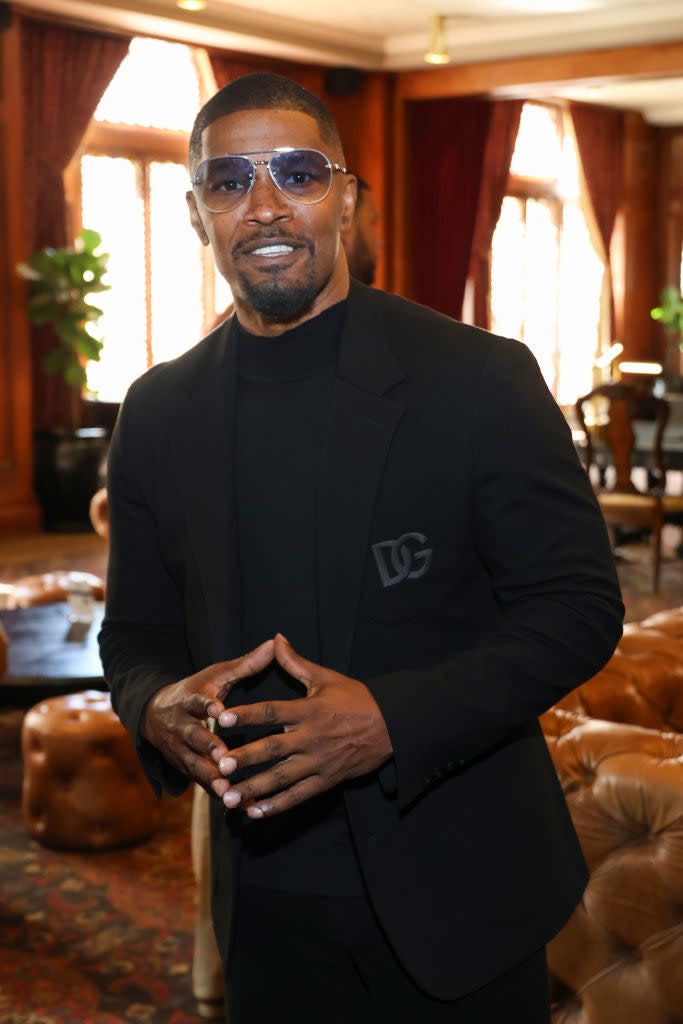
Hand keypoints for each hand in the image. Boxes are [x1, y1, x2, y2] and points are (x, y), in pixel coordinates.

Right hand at [141, 639, 273, 790]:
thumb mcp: (216, 675)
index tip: (218, 711)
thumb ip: (245, 664)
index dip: (206, 706)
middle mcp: (181, 727)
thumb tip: (275, 643)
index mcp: (190, 701)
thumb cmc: (196, 692)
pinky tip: (238, 804)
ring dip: (212, 779)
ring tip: (229, 792)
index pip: (197, 702)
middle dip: (207, 749)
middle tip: (223, 758)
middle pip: (193, 738)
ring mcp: (180, 751)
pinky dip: (217, 794)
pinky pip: (202, 784)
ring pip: (195, 766)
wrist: (154, 714)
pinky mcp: (185, 769)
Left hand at [212, 633, 392, 817]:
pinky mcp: (325, 781)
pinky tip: (254, 812)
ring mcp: (318, 762)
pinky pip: (298, 796)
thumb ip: (295, 662)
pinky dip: (276, 806)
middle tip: (220, 765)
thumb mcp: (326, 678)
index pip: (273, 712)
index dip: (248, 714)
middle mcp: (310, 738)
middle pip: (272, 749)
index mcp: (308, 711)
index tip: (223, 718)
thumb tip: (276, 639)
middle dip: (245, 759)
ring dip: (253, 788)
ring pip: (281, 778)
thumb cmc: (357, 699)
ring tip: (228, 798)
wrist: (392, 726)